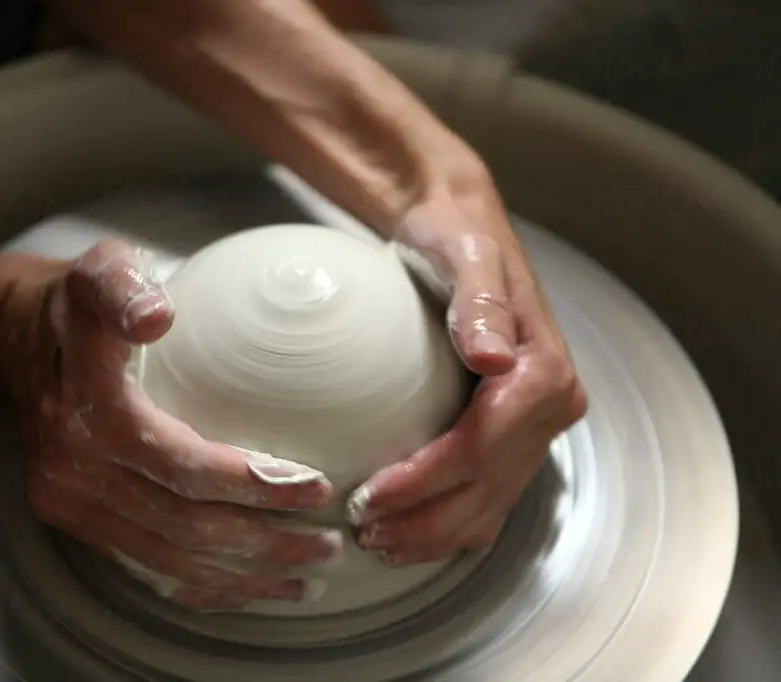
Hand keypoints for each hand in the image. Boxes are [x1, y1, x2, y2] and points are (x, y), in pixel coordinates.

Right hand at [0, 239, 341, 610]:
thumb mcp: (98, 271)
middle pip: (184, 528)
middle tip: (327, 546)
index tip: (315, 488)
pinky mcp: (72, 517)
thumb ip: (123, 287)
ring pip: (167, 558)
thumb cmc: (76, 303)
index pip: (184, 466)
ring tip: (303, 580)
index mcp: (90, 414)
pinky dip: (199, 585)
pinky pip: (143, 564)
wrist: (15, 338)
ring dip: (239, 577)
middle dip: (263, 545)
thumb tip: (157, 316)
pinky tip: (243, 588)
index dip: (253, 484)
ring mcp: (68, 501)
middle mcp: (74, 470)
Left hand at [347, 159, 587, 564]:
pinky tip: (406, 528)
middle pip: (488, 490)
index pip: (482, 449)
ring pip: (490, 505)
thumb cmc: (457, 239)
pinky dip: (448, 521)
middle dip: (426, 522)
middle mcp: (551, 407)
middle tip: (364, 534)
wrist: (462, 230)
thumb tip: (494, 358)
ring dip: (435, 535)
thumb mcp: (467, 255)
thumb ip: (481, 303)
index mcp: (544, 374)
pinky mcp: (513, 433)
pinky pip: (487, 494)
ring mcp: (535, 425)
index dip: (426, 483)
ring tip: (379, 543)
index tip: (371, 497)